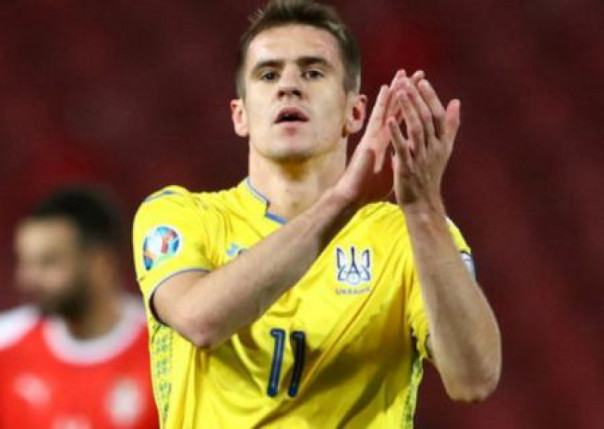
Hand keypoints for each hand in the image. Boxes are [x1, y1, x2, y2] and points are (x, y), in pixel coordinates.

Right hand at [333, 70, 425, 206]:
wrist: (353, 196)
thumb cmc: (369, 187)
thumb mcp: (390, 170)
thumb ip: (397, 159)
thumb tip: (406, 158)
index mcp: (388, 141)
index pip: (401, 119)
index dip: (411, 104)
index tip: (421, 90)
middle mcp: (380, 135)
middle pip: (395, 109)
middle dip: (405, 91)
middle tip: (416, 73)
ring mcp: (373, 136)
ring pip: (386, 108)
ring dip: (395, 91)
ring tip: (402, 74)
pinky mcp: (368, 140)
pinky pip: (376, 118)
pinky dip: (381, 104)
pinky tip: (386, 90)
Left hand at [388, 77, 460, 212]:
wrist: (423, 203)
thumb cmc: (430, 174)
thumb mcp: (444, 149)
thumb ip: (450, 125)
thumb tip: (456, 102)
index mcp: (441, 143)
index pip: (438, 115)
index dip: (431, 98)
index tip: (423, 81)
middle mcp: (434, 148)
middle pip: (427, 118)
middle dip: (418, 99)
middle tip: (408, 81)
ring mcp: (421, 158)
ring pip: (416, 129)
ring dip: (409, 109)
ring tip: (401, 92)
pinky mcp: (407, 168)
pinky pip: (402, 148)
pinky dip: (396, 134)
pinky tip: (389, 120)